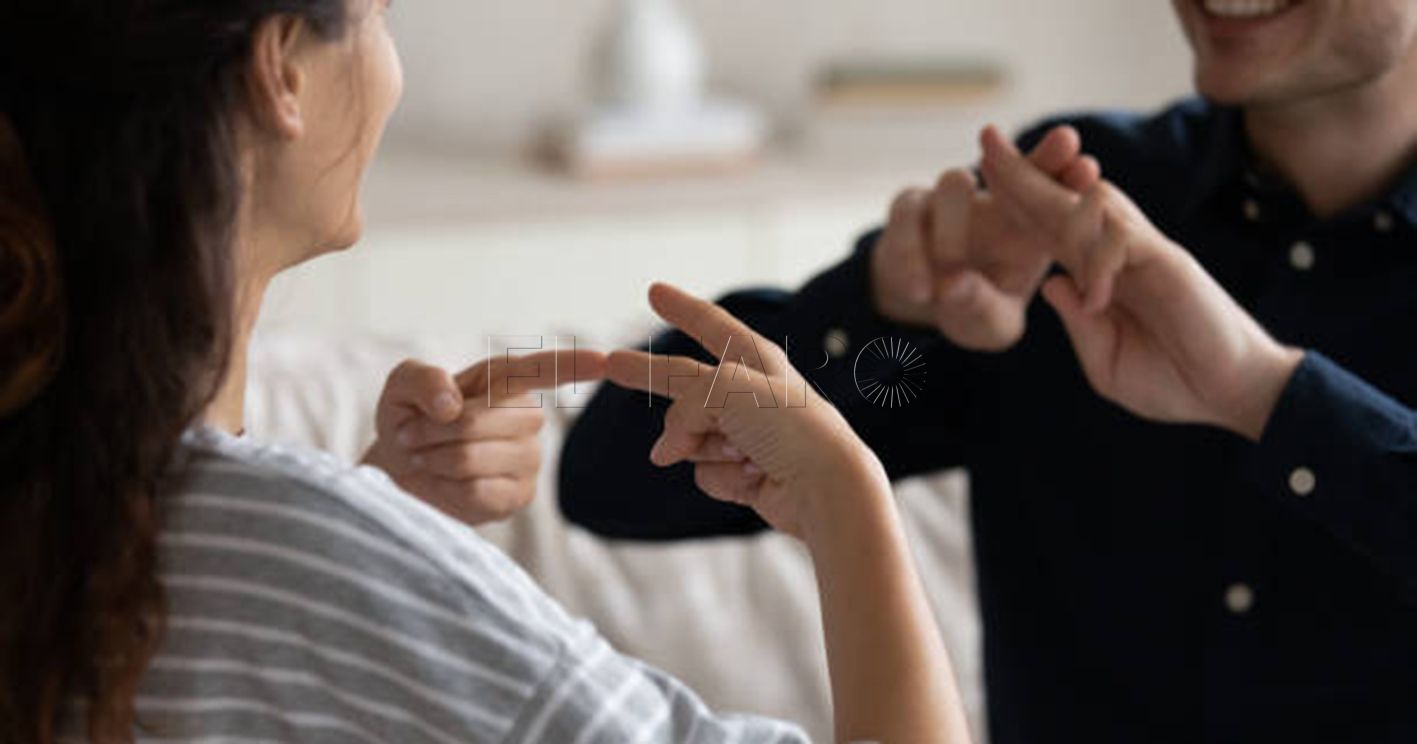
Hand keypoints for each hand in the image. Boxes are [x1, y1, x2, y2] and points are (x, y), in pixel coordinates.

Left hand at [364, 349, 606, 524]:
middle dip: (432, 430)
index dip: (574, 365)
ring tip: (424, 456)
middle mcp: (527, 417)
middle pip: (479, 421)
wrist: (399, 469)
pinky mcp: (518, 497)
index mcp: (505, 380)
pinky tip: (442, 482)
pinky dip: (444, 488)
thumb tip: (451, 404)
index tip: (606, 360)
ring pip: (472, 458)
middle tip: (410, 435)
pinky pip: (477, 492)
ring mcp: (528, 459)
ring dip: (434, 458)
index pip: (545, 369)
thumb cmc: (409, 418)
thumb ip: (422, 380)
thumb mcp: (402, 386)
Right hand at [606, 283, 889, 539]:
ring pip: (690, 437)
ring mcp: (748, 434)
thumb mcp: (725, 389)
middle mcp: (751, 393)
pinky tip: (753, 479)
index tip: (655, 291)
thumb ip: (682, 405)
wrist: (826, 487)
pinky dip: (722, 478)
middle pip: (685, 389)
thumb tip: (665, 450)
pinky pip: (706, 471)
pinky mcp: (746, 473)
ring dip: (705, 449)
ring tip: (744, 455)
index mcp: (755, 359)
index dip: (680, 307)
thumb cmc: (789, 427)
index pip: (710, 324)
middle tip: (625, 374)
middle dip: (663, 393)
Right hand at [871, 125, 1100, 350]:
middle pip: (1020, 166)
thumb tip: (953, 285)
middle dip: (1043, 157)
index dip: (1070, 179)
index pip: (1054, 195)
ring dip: (956, 229)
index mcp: (1026, 228)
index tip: (1090, 168)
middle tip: (1068, 141)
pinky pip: (907, 220)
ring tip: (950, 284)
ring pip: (954, 184)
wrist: (918, 301)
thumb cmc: (969, 309)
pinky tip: (919, 290)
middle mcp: (991, 203)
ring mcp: (947, 198)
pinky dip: (910, 256)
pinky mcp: (907, 208)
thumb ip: (981, 308)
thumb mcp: (987, 324)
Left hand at [978, 126, 1302, 440]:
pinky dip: (1100, 263)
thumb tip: (1050, 283)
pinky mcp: (1168, 260)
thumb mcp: (1107, 364)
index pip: (1051, 227)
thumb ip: (1079, 325)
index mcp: (1098, 277)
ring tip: (1033, 215)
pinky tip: (1099, 300)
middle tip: (986, 138)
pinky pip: (1121, 238)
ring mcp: (1144, 253)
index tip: (982, 172)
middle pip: (1065, 199)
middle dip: (1023, 171)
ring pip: (1094, 201)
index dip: (1018, 200)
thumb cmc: (1173, 382)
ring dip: (1058, 209)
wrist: (1230, 395)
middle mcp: (1118, 256)